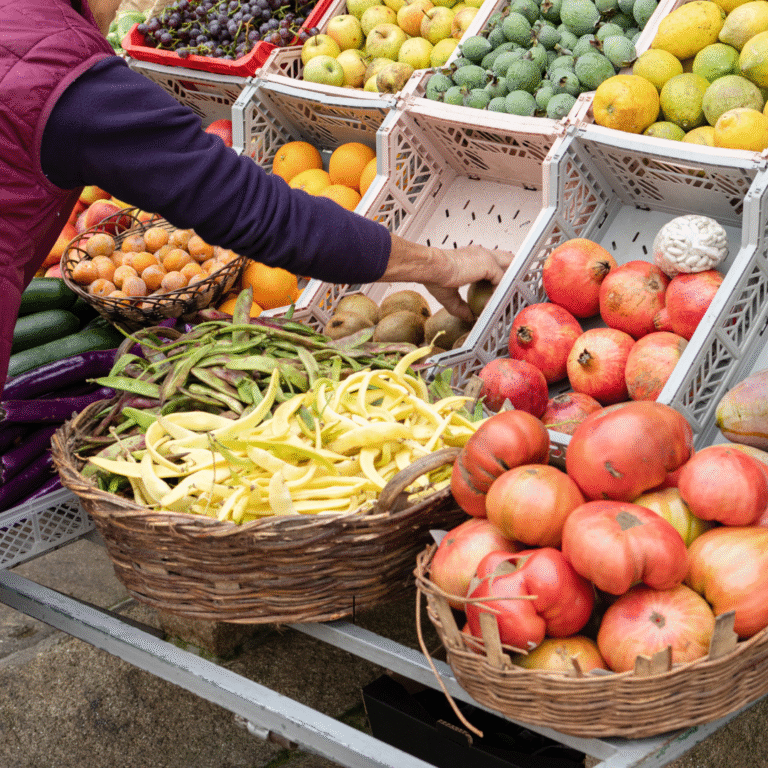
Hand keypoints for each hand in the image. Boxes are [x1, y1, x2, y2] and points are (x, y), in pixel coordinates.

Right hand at [378, 236, 514, 321]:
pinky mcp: (489, 265)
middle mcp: (481, 254)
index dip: (499, 277)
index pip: (493, 263)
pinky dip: (500, 292)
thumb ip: (460, 307)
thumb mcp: (449, 296)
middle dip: (514, 273)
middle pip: (508, 259)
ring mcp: (487, 257)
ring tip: (511, 297)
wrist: (432, 268)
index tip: (499, 291)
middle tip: (515, 290)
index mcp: (472, 257)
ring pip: (510, 267)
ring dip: (511, 282)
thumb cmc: (434, 277)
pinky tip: (494, 303)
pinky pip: (502, 279)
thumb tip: (468, 317)